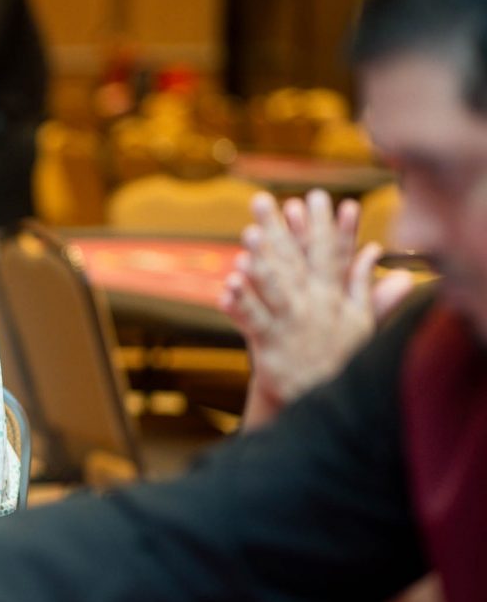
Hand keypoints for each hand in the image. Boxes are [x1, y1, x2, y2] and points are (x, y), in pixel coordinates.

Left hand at [219, 190, 411, 427]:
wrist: (320, 404)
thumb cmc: (338, 359)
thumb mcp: (361, 324)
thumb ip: (366, 287)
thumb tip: (375, 252)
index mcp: (333, 299)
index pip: (329, 255)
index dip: (323, 225)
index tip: (314, 196)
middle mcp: (312, 308)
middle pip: (294, 262)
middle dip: (279, 230)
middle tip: (262, 199)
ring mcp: (290, 326)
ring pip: (274, 289)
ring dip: (262, 262)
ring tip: (248, 235)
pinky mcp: (269, 346)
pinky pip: (253, 322)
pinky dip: (240, 305)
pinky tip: (227, 286)